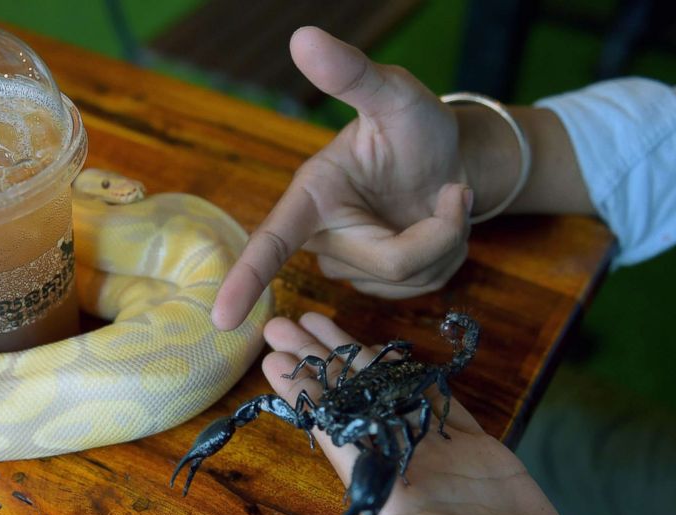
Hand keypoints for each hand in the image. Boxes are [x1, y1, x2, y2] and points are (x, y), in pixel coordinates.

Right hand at [212, 27, 472, 329]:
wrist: (449, 161)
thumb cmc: (416, 126)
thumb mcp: (394, 94)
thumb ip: (353, 74)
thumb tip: (304, 35)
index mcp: (313, 195)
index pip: (272, 241)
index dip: (246, 279)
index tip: (220, 318)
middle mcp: (323, 237)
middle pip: (385, 264)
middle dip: (437, 232)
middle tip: (455, 192)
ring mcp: (351, 266)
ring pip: (408, 279)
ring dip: (445, 243)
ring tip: (442, 203)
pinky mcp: (378, 284)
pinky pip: (422, 289)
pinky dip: (447, 257)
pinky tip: (438, 229)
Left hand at [260, 314, 644, 514]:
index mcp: (387, 503)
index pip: (333, 436)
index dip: (304, 396)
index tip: (271, 356)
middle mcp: (407, 477)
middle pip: (351, 407)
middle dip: (316, 365)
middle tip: (278, 319)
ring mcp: (445, 463)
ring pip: (391, 398)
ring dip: (357, 361)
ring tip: (320, 320)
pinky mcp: (485, 456)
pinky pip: (443, 405)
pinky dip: (417, 377)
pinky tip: (393, 353)